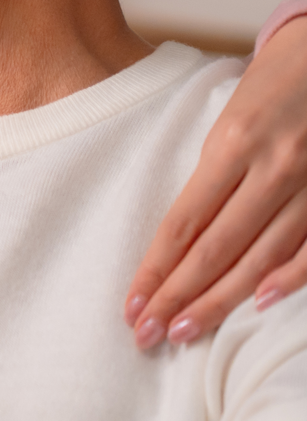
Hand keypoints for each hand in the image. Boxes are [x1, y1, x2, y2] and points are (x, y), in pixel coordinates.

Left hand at [126, 16, 306, 346]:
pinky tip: (258, 304)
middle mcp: (273, 166)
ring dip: (222, 300)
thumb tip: (180, 238)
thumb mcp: (229, 118)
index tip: (132, 303)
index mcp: (233, 142)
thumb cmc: (273, 87)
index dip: (157, 268)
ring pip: (261, 255)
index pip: (184, 221)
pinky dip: (288, 279)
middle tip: (147, 334)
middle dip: (178, 296)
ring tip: (186, 331)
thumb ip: (212, 174)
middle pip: (217, 247)